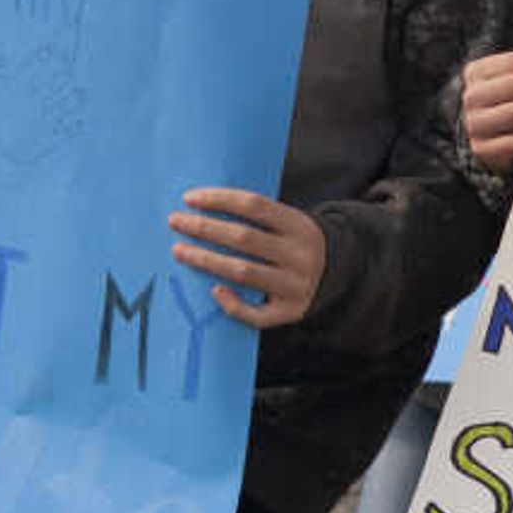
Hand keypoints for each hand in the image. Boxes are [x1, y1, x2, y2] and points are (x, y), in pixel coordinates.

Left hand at [169, 189, 326, 327]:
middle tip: (175, 222)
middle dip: (204, 228)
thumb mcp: (289, 222)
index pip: (254, 205)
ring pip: (244, 272)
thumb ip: (257, 216)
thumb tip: (202, 206)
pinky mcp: (291, 312)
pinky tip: (213, 291)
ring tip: (179, 251)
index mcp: (299, 225)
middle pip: (244, 238)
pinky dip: (233, 304)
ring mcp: (296, 286)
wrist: (337, 274)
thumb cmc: (294, 243)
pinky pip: (257, 314)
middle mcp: (300, 255)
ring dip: (207, 260)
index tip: (189, 198)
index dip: (219, 199)